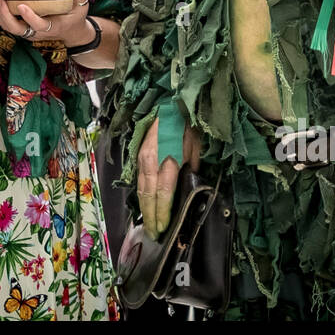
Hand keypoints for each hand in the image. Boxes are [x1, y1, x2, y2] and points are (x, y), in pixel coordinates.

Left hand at [0, 0, 94, 44]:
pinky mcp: (23, 27)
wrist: (71, 32)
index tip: (21, 6)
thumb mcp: (82, 6)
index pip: (38, 25)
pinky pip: (8, 23)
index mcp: (52, 27)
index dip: (29, 17)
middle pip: (15, 29)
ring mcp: (28, 31)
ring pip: (8, 27)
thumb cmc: (75, 17)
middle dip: (4, 15)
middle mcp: (37, 32)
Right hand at [137, 114, 200, 238]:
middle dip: (151, 217)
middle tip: (154, 235)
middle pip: (148, 196)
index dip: (163, 214)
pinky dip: (142, 195)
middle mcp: (149, 160)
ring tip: (149, 225)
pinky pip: (139, 180)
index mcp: (166, 158)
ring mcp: (141, 157)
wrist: (166, 99)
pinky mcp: (138, 154)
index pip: (163, 194)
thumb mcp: (196, 142)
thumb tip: (190, 186)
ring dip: (145, 209)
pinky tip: (146, 206)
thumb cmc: (185, 120)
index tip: (165, 229)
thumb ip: (192, 166)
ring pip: (140, 189)